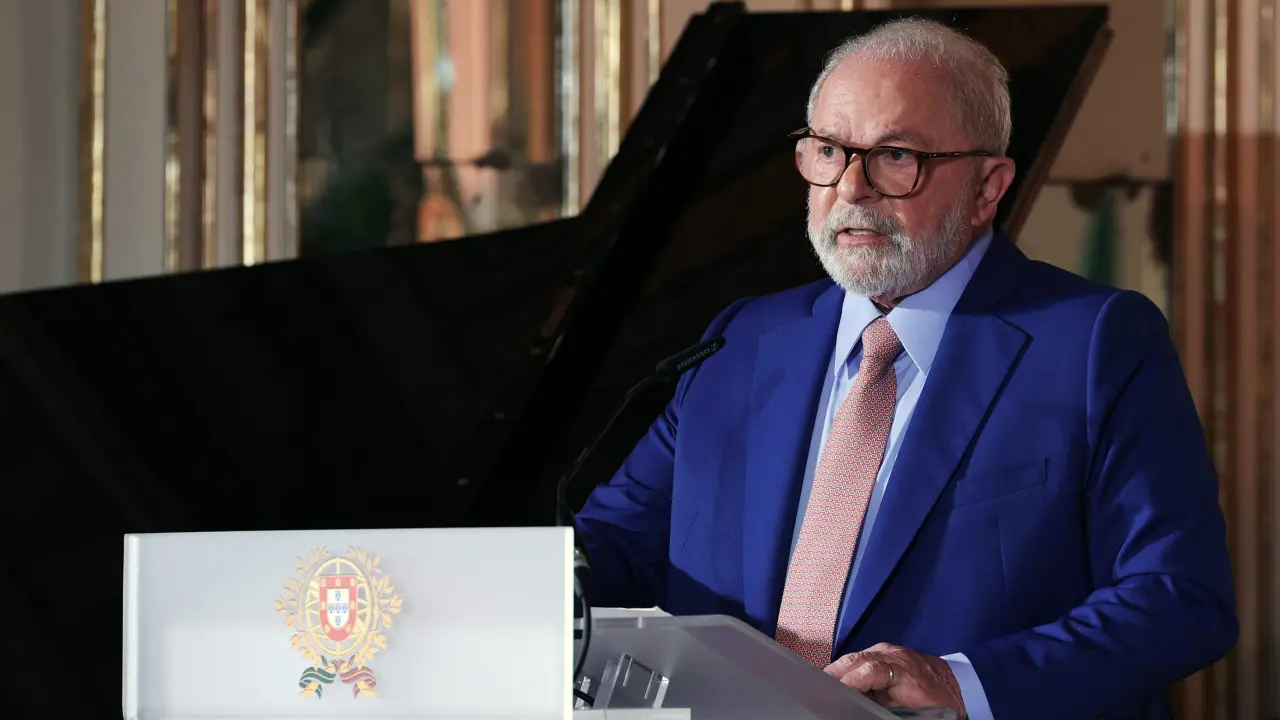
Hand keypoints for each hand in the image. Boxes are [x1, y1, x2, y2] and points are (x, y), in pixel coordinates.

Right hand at [825, 642, 965, 717]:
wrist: (963, 688)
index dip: (849, 681)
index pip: (869, 670)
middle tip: (816, 686)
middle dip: (835, 672)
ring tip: (822, 683)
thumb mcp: (914, 713)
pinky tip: (840, 676)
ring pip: (857, 655)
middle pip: (857, 659)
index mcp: (905, 672)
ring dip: (839, 668)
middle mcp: (896, 656)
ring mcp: (892, 650)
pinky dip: (849, 665)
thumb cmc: (940, 705)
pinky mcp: (890, 651)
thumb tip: (860, 704)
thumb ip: (883, 706)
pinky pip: (864, 655)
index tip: (833, 691)